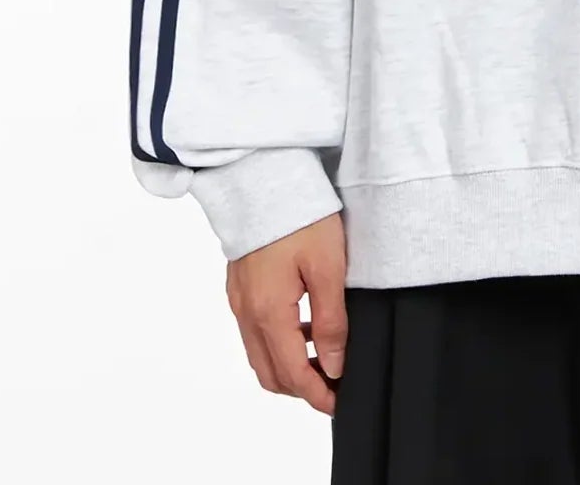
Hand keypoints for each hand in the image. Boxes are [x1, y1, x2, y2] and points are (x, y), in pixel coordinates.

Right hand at [225, 210, 348, 414]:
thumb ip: (330, 321)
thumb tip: (334, 365)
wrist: (263, 175)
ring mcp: (238, 300)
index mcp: (268, 312)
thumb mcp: (327, 267)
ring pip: (261, 355)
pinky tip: (304, 325)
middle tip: (335, 382)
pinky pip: (255, 331)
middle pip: (271, 374)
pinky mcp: (239, 287)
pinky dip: (278, 341)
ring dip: (289, 365)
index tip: (341, 402)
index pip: (292, 375)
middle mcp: (246, 312)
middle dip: (302, 387)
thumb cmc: (299, 215)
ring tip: (325, 353)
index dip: (318, 395)